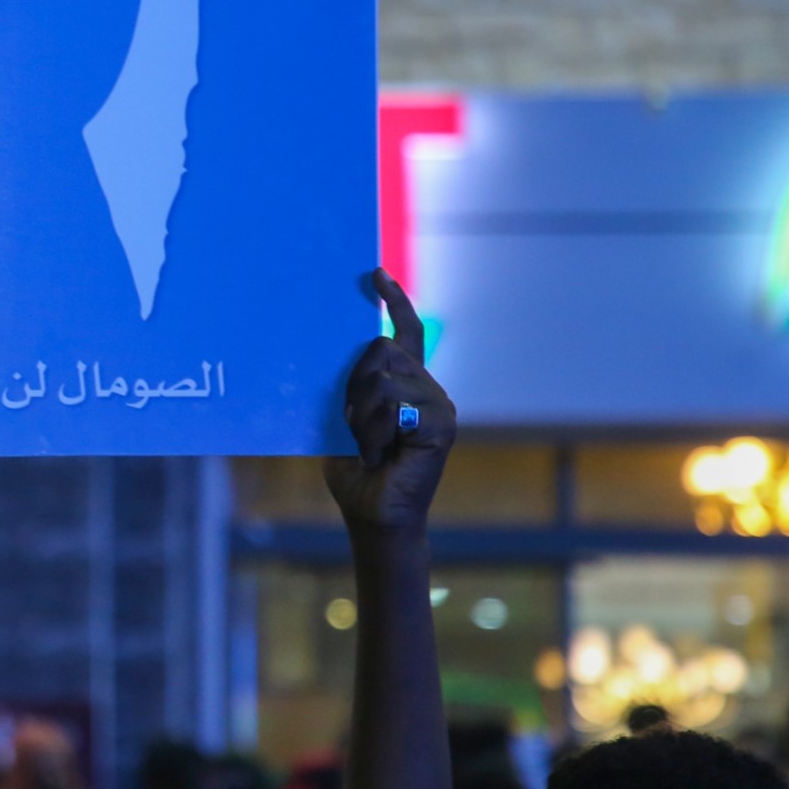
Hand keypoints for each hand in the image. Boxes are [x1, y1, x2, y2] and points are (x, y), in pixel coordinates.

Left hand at [324, 270, 454, 531]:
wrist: (373, 514)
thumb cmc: (357, 471)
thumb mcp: (347, 418)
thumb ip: (353, 386)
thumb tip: (347, 348)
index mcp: (406, 384)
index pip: (406, 333)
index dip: (393, 302)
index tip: (375, 274)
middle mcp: (428, 388)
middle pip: (380, 350)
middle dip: (354, 387)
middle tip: (355, 428)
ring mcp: (438, 404)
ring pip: (382, 378)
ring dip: (362, 417)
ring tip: (370, 448)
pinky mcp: (441, 423)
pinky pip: (394, 406)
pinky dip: (375, 435)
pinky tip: (381, 457)